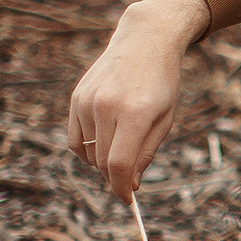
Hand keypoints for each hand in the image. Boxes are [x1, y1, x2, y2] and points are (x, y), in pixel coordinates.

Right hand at [66, 0, 210, 198]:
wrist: (145, 40)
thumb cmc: (161, 83)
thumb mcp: (164, 119)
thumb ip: (146, 153)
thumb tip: (130, 185)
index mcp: (135, 113)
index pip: (119, 164)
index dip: (122, 188)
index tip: (128, 200)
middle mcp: (106, 106)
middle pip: (102, 162)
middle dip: (115, 177)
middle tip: (129, 178)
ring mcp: (87, 101)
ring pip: (88, 153)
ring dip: (102, 161)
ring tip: (122, 146)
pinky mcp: (76, 98)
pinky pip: (75, 139)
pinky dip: (87, 150)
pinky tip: (103, 142)